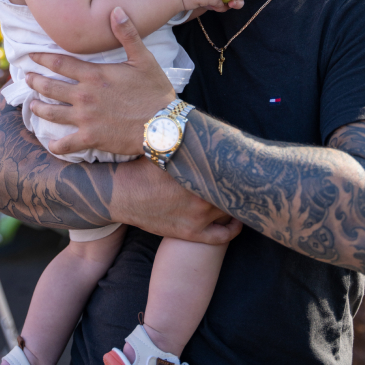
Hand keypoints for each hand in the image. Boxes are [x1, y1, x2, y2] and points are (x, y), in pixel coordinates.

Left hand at [28, 8, 178, 156]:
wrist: (165, 125)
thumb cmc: (155, 91)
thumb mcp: (144, 59)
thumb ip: (128, 34)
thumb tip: (116, 9)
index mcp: (94, 75)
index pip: (59, 63)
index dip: (42, 58)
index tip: (31, 57)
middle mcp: (84, 96)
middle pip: (49, 87)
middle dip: (34, 82)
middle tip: (27, 79)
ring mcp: (85, 118)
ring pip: (51, 113)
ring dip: (38, 108)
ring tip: (33, 105)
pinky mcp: (90, 138)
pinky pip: (66, 144)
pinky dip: (56, 145)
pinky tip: (51, 144)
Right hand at [111, 158, 242, 244]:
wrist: (117, 195)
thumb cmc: (138, 169)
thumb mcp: (161, 151)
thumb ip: (184, 145)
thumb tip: (202, 129)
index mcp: (195, 176)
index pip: (228, 172)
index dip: (237, 168)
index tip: (243, 164)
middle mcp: (200, 198)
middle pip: (231, 191)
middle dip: (237, 185)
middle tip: (246, 179)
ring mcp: (197, 218)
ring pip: (228, 210)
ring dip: (234, 202)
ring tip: (239, 194)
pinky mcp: (191, 233)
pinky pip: (221, 236)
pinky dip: (233, 229)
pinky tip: (236, 221)